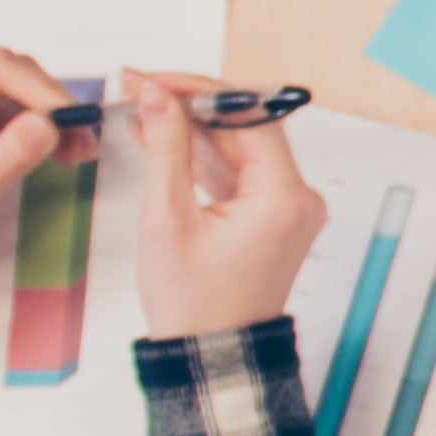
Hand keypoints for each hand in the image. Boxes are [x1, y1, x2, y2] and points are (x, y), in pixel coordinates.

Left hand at [0, 49, 87, 337]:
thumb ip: (4, 160)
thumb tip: (50, 123)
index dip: (40, 88)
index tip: (71, 122)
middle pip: (7, 79)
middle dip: (49, 103)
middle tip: (84, 140)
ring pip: (13, 103)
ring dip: (49, 121)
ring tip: (79, 153)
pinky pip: (8, 129)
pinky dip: (38, 138)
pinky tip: (58, 158)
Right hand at [106, 70, 322, 341]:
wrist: (210, 358)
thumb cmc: (192, 303)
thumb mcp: (168, 219)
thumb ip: (165, 149)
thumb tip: (155, 94)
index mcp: (285, 198)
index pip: (250, 116)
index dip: (201, 90)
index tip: (156, 77)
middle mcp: (297, 199)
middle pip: (245, 129)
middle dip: (190, 106)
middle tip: (139, 85)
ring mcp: (285, 209)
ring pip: (236, 150)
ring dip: (190, 129)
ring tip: (138, 105)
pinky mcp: (269, 219)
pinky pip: (235, 174)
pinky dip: (200, 158)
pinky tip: (158, 137)